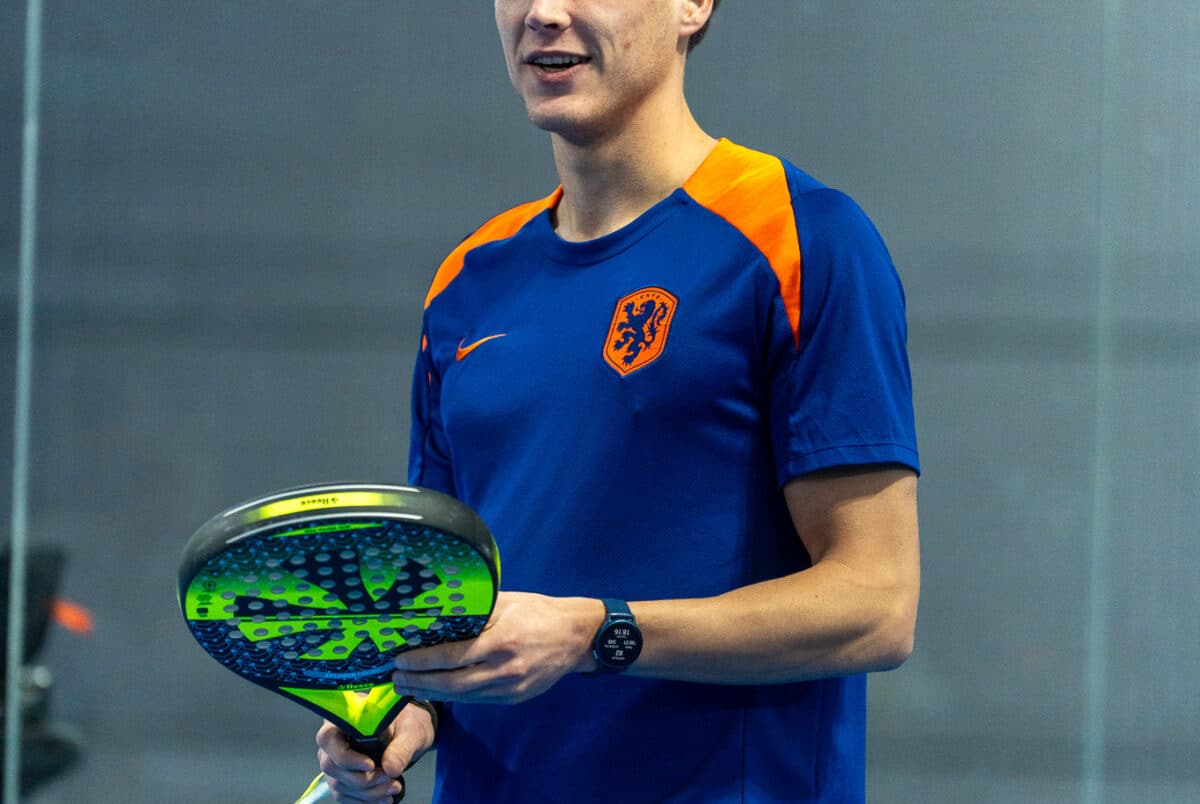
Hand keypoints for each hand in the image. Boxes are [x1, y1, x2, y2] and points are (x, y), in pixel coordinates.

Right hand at [315, 702, 435, 802]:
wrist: (409, 734)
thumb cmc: (407, 724)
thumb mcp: (411, 731)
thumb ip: (402, 748)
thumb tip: (390, 768)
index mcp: (344, 718)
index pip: (329, 739)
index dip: (346, 757)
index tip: (371, 765)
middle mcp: (334, 740)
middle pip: (333, 766)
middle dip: (363, 779)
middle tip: (391, 779)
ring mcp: (335, 760)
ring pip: (339, 784)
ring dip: (368, 792)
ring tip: (394, 788)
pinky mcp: (342, 777)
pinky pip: (344, 795)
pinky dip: (364, 801)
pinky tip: (383, 798)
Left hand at [391, 591, 600, 703]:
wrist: (576, 636)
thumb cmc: (538, 612)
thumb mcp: (505, 602)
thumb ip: (474, 612)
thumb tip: (437, 613)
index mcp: (500, 642)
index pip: (451, 656)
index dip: (421, 661)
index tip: (399, 660)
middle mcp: (504, 669)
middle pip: (452, 683)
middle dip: (419, 683)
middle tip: (395, 680)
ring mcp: (511, 687)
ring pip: (463, 696)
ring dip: (432, 693)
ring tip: (409, 688)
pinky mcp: (515, 697)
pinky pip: (478, 698)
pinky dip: (455, 696)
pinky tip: (439, 689)